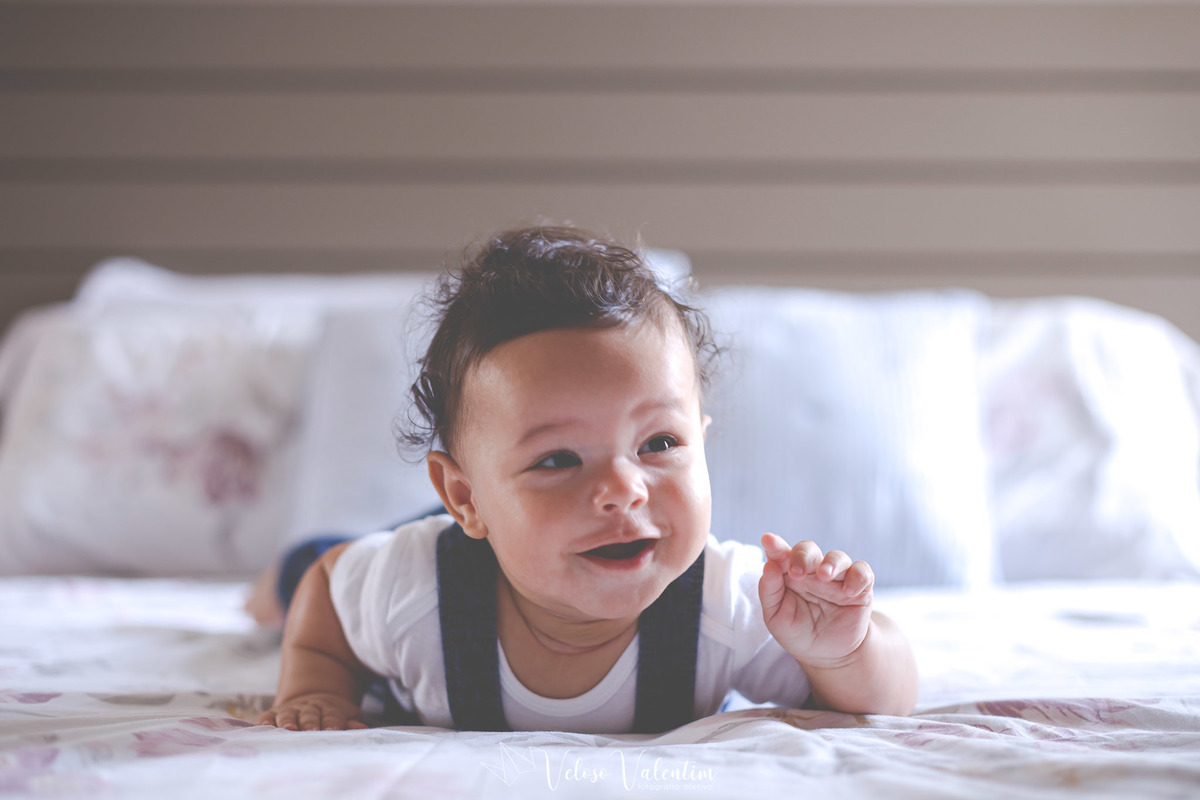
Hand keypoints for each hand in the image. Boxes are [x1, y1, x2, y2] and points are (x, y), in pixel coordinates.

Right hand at [257, 692, 366, 730]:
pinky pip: (268, 716)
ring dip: (288, 721)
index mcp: (328, 709)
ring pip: (289, 714)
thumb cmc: (331, 715)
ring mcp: (291, 710)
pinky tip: (265, 726)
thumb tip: (363, 729)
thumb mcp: (345, 715)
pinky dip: (266, 721)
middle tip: (312, 731)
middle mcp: (308, 708)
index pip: (332, 716)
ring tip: (288, 729)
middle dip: (311, 723)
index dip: (332, 722)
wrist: (312, 698)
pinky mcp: (275, 714)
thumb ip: (352, 723)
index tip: (333, 730)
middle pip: (310, 715)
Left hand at [758, 533, 874, 667]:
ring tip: (824, 576)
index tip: (767, 540)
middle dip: (802, 555)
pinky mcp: (859, 589)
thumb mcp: (777, 618)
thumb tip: (768, 566)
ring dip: (831, 563)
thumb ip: (770, 592)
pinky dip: (857, 577)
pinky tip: (848, 591)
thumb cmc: (798, 632)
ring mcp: (837, 579)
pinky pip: (863, 573)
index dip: (775, 545)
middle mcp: (813, 571)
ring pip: (837, 557)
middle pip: (809, 550)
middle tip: (796, 572)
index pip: (781, 554)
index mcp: (789, 574)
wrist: (827, 655)